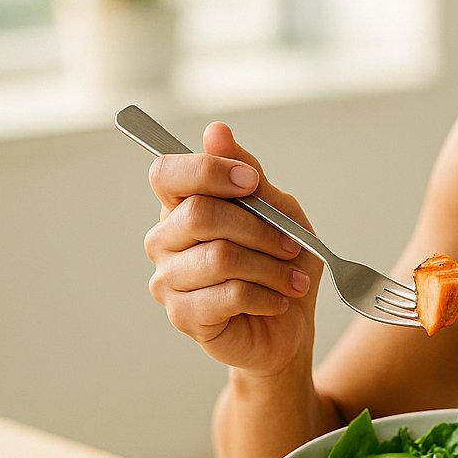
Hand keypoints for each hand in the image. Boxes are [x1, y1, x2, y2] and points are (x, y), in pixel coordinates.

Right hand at [143, 122, 322, 373]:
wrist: (289, 327)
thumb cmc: (280, 264)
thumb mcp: (279, 211)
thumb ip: (248, 174)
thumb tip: (216, 131)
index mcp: (181, 207)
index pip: (166, 172)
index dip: (208, 170)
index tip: (252, 182)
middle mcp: (164, 240)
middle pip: (199, 214)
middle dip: (259, 228)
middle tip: (292, 245)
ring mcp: (168, 280)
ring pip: (219, 257)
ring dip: (270, 267)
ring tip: (292, 280)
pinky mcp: (183, 316)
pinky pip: (229, 294)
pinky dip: (266, 296)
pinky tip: (278, 301)